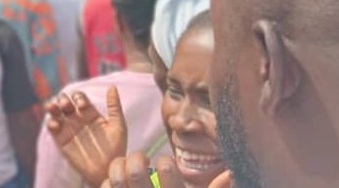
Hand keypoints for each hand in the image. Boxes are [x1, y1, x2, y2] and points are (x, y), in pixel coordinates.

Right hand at [47, 87, 127, 186]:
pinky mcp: (61, 140)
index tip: (82, 104)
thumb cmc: (116, 148)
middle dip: (63, 99)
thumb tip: (112, 87)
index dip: (79, 97)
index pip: (80, 98)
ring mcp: (69, 129)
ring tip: (53, 107)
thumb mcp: (118, 126)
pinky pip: (52, 128)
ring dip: (52, 106)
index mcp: (90, 114)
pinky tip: (55, 124)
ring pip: (56, 112)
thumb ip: (114, 107)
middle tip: (66, 105)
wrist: (108, 170)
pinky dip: (50, 122)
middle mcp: (78, 119)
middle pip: (65, 102)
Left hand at [101, 153, 232, 187]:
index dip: (165, 162)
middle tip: (143, 158)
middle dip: (137, 157)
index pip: (168, 174)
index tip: (165, 162)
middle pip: (135, 171)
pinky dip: (108, 181)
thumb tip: (230, 173)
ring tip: (127, 164)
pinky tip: (116, 182)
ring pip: (116, 178)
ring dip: (119, 165)